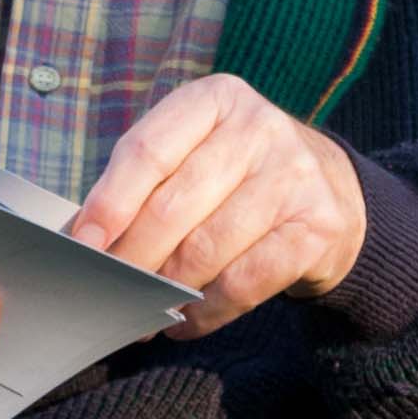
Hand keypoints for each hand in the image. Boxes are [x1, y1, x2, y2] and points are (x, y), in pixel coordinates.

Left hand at [68, 74, 366, 337]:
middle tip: (107, 289)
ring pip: (205, 250)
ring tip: (142, 309)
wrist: (334, 195)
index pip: (149, 151)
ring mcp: (293, 177)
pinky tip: (184, 319)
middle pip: (173, 206)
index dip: (110, 202)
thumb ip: (145, 184)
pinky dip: (204, 310)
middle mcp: (258, 128)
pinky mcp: (316, 228)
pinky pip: (243, 283)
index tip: (83, 244)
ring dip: (165, 290)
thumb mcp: (197, 155)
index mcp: (216, 98)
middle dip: (132, 258)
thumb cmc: (240, 177)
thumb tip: (87, 239)